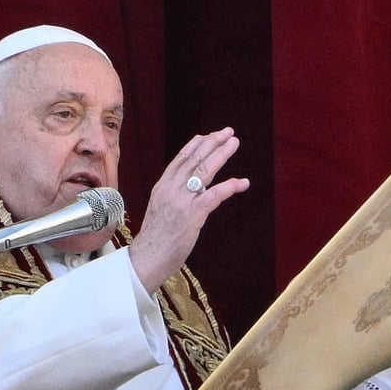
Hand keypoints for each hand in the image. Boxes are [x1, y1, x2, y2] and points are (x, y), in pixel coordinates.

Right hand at [128, 127, 248, 292]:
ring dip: (221, 155)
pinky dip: (229, 186)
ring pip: (203, 171)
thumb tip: (190, 185)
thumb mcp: (161, 208)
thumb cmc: (157, 237)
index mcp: (162, 186)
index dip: (197, 144)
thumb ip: (174, 194)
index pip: (181, 158)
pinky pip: (214, 196)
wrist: (148, 257)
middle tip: (228, 132)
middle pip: (194, 160)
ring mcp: (181, 202)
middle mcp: (170, 189)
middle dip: (212, 143)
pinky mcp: (192, 216)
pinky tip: (242, 182)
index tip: (210, 135)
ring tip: (234, 143)